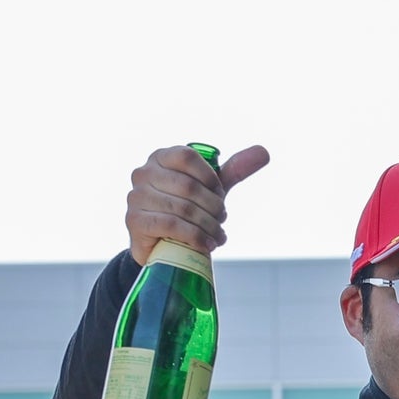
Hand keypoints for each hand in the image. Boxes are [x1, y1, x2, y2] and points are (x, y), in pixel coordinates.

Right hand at [125, 143, 270, 264]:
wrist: (163, 247)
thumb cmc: (188, 210)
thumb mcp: (210, 189)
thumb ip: (234, 169)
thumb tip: (264, 151)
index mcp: (161, 158)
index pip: (187, 156)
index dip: (210, 178)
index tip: (220, 195)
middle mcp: (143, 173)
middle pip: (188, 186)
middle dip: (213, 207)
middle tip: (222, 221)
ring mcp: (136, 197)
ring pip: (182, 208)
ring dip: (208, 226)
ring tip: (217, 236)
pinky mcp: (135, 221)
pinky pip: (171, 225)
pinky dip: (195, 237)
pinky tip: (207, 245)